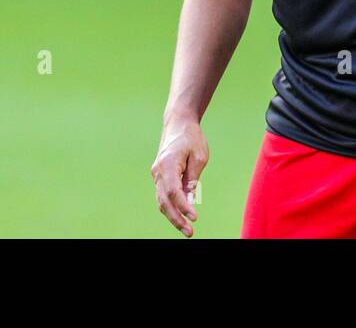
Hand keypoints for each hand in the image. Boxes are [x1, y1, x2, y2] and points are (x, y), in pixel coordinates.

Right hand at [151, 119, 208, 236]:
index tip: (194, 218)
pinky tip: (180, 218)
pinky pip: (163, 195)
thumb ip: (193, 180)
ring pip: (161, 201)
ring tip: (187, 229)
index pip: (174, 191)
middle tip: (190, 232)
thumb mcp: (199, 157)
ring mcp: (156, 174)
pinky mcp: (159, 177)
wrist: (178, 124)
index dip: (183, 207)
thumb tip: (191, 202)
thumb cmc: (191, 138)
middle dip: (176, 218)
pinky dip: (170, 207)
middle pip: (164, 201)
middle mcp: (158, 171)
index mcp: (168, 164)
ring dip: (173, 216)